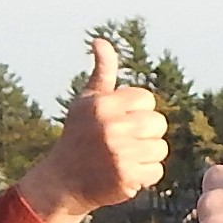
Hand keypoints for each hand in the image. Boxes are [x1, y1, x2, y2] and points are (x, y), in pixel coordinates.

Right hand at [17, 38, 167, 222]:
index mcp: (103, 104)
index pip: (147, 100)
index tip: (119, 121)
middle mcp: (111, 127)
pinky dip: (145, 175)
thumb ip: (102, 72)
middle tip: (124, 142)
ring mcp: (120, 153)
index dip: (137, 111)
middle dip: (145, 133)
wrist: (63, 182)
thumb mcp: (86, 101)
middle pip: (158, 123)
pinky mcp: (127, 177)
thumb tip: (100, 41)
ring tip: (125, 157)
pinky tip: (126, 173)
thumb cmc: (78, 136)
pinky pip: (156, 171)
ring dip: (147, 155)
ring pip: (160, 148)